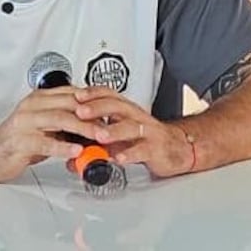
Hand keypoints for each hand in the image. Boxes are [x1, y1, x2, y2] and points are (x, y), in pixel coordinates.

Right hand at [0, 86, 101, 182]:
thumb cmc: (17, 139)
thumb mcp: (44, 125)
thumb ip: (65, 122)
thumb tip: (93, 126)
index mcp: (39, 98)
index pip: (71, 92)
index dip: (93, 100)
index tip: (110, 108)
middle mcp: (33, 106)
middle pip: (69, 103)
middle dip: (93, 113)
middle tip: (111, 123)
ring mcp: (26, 122)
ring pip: (60, 119)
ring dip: (83, 128)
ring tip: (99, 136)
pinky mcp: (21, 141)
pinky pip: (45, 143)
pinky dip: (63, 147)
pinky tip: (76, 151)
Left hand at [74, 87, 194, 177]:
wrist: (177, 147)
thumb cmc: (145, 138)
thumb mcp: (120, 136)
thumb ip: (97, 141)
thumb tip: (73, 151)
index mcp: (126, 109)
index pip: (108, 94)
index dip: (92, 93)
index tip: (75, 94)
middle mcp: (136, 116)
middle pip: (116, 106)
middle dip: (97, 108)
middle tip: (80, 111)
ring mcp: (147, 131)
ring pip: (130, 127)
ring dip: (113, 131)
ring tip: (99, 136)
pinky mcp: (156, 149)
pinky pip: (142, 150)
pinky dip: (130, 154)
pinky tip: (118, 158)